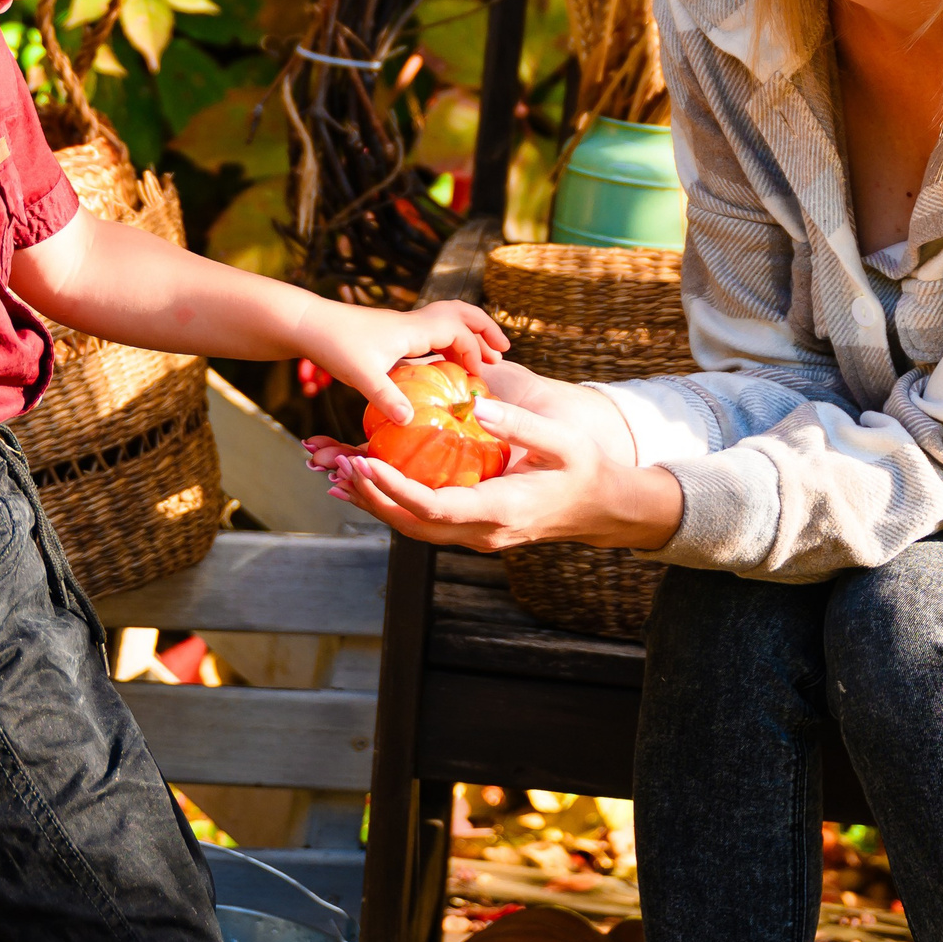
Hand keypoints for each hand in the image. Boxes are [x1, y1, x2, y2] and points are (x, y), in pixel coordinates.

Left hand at [297, 296, 507, 423]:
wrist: (308, 324)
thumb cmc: (334, 346)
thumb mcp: (360, 377)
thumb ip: (386, 398)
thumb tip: (410, 422)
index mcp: (413, 329)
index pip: (459, 332)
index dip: (475, 352)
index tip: (481, 377)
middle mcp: (413, 323)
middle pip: (461, 314)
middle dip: (485, 331)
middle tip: (503, 352)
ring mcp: (403, 326)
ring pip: (448, 320)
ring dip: (468, 335)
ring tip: (481, 359)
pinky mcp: (393, 332)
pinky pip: (433, 332)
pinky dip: (449, 343)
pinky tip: (445, 365)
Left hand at [314, 392, 682, 552]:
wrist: (603, 508)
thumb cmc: (586, 469)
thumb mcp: (561, 440)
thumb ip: (518, 424)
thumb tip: (472, 404)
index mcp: (501, 510)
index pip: (434, 507)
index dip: (394, 489)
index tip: (364, 464)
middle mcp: (484, 533)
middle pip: (414, 525)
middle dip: (373, 499)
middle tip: (339, 469)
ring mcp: (479, 536)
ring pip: (416, 529)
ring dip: (379, 505)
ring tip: (342, 477)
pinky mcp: (476, 529)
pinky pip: (429, 522)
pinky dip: (398, 504)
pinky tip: (376, 484)